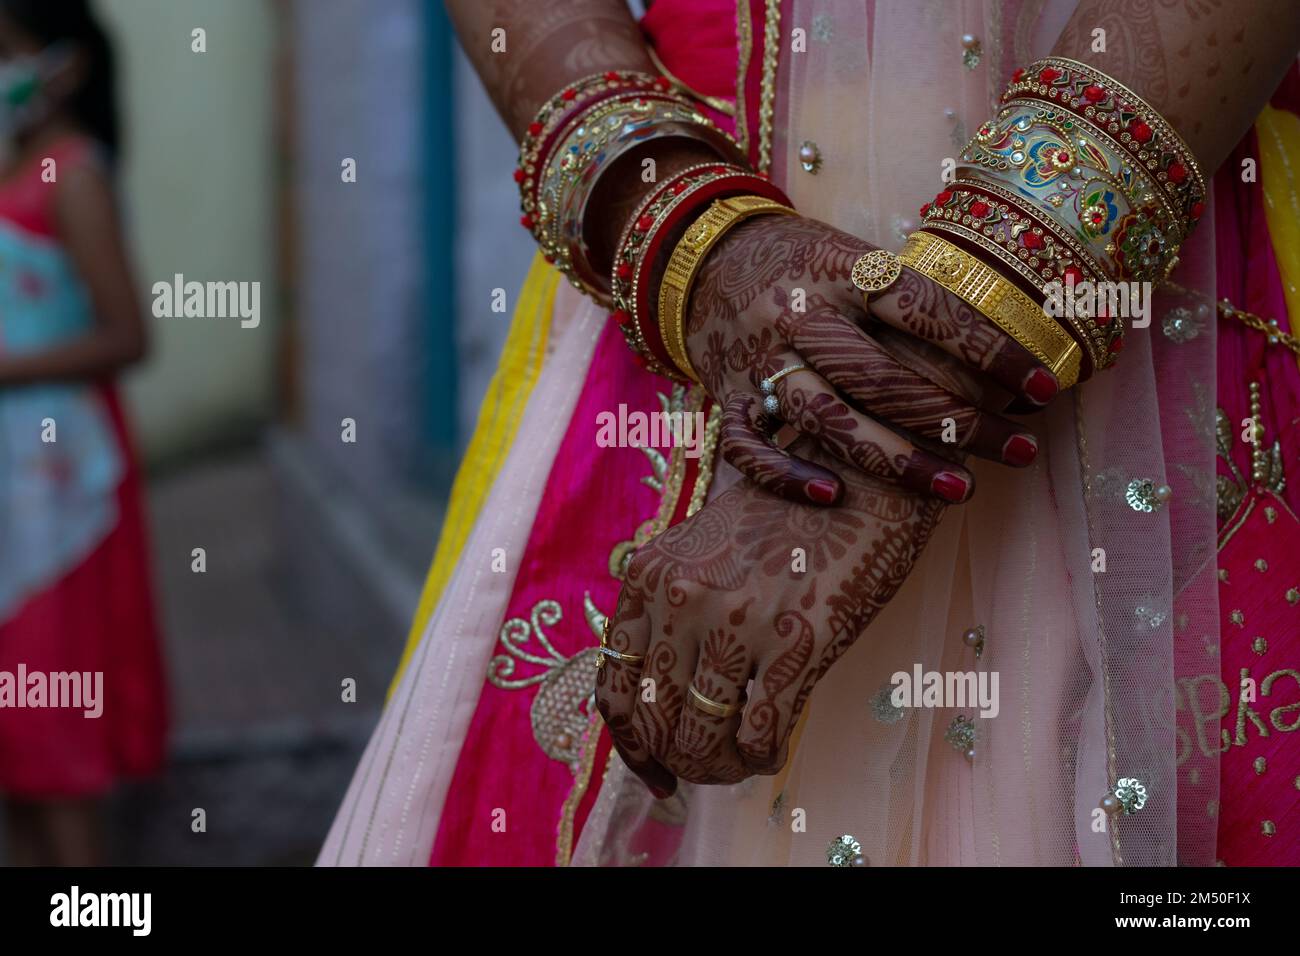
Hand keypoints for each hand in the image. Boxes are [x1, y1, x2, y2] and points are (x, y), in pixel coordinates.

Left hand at [594, 436, 944, 794]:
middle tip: (711, 769)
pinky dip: (762, 757)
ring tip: (742, 761)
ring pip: (701, 739)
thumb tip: (662, 703)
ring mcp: (736, 620)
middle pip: (655, 723)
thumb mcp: (702, 550)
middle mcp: (680, 599)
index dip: (632, 746)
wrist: (860, 472)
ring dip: (721, 768)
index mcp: (648, 577)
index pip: (615, 689)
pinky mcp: (796, 640)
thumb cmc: (784, 517)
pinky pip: (759, 735)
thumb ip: (671, 611)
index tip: (657, 772)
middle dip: (681, 761)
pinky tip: (775, 748)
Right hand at [683, 215, 1058, 505]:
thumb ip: (909, 300)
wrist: (702, 258)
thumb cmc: (805, 263)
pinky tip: (832, 496)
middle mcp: (803, 315)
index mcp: (844, 271)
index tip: (1042, 387)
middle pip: (885, 375)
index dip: (988, 349)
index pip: (925, 308)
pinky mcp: (731, 395)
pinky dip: (785, 474)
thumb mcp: (856, 259)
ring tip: (961, 490)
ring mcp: (762, 358)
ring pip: (827, 417)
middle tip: (1019, 451)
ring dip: (896, 459)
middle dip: (959, 420)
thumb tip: (1008, 347)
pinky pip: (749, 445)